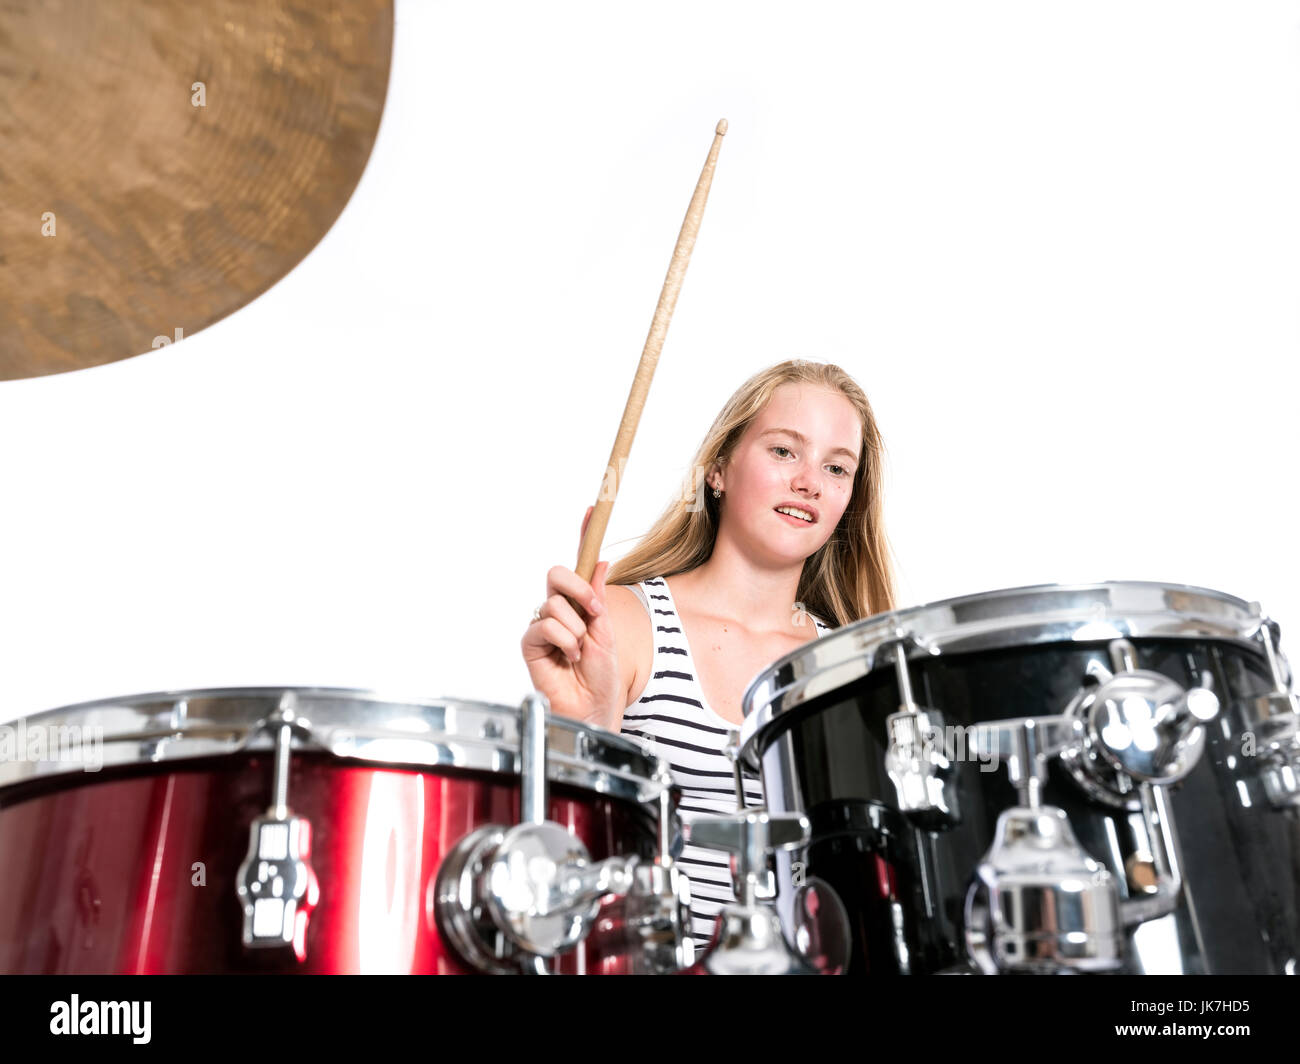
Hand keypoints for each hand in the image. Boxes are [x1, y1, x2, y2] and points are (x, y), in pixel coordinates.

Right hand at [520, 506, 621, 729]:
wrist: (594, 708)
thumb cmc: (601, 677)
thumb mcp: (607, 630)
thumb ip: (597, 597)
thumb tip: (600, 561)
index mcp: (580, 603)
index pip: (578, 564)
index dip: (584, 535)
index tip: (592, 509)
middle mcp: (558, 610)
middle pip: (558, 573)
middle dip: (579, 589)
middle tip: (594, 611)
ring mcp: (543, 625)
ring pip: (555, 603)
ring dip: (576, 627)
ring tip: (581, 651)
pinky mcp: (530, 644)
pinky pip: (544, 625)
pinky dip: (564, 640)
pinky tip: (569, 658)